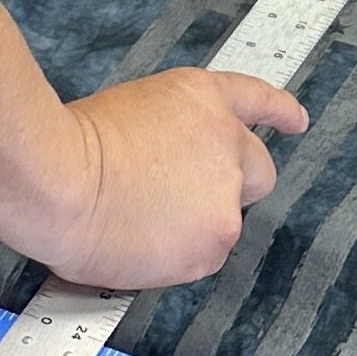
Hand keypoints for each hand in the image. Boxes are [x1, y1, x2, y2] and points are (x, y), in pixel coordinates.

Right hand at [55, 64, 307, 289]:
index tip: (295, 120)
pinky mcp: (213, 242)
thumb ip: (173, 136)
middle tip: (187, 198)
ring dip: (194, 225)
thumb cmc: (73, 146)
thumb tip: (174, 170)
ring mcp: (225, 197)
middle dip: (233, 186)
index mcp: (205, 100)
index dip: (279, 111)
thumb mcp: (133, 113)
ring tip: (137, 219)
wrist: (60, 183)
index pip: (257, 100)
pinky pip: (201, 255)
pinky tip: (138, 242)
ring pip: (223, 222)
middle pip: (258, 172)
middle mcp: (228, 145)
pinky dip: (176, 255)